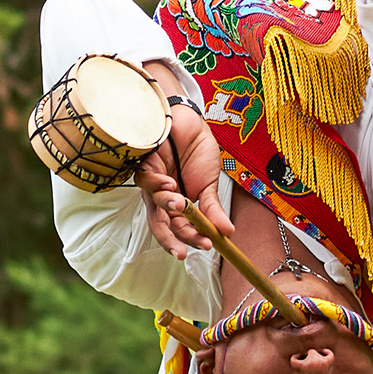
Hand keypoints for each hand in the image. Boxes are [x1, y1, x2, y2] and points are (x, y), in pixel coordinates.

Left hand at [135, 104, 232, 259]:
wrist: (192, 122)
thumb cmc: (198, 151)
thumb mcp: (210, 185)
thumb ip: (213, 209)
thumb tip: (228, 232)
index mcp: (179, 205)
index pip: (180, 229)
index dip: (191, 240)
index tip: (207, 245)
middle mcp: (163, 198)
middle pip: (160, 225)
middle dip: (170, 240)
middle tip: (182, 251)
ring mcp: (152, 183)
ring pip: (153, 205)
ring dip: (168, 207)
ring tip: (181, 203)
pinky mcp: (144, 165)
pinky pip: (145, 180)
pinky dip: (157, 185)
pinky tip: (170, 183)